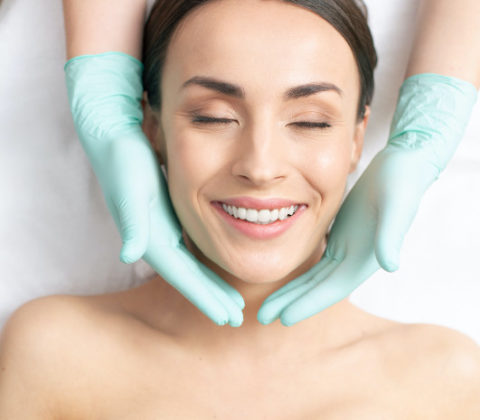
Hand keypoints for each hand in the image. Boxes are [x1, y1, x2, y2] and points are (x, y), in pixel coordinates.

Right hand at [65, 52, 243, 325]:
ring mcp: (159, 229)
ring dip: (209, 285)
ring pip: (190, 266)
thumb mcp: (130, 185)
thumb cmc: (124, 158)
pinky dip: (203, 264)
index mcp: (149, 236)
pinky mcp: (164, 218)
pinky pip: (188, 249)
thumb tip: (128, 254)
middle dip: (211, 298)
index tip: (228, 316)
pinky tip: (215, 268)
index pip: (183, 275)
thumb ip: (131, 220)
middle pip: (189, 277)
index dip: (204, 297)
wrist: (113, 136)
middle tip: (236, 318)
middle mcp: (154, 238)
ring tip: (231, 301)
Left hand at [257, 73, 476, 325]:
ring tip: (269, 304)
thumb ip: (392, 235)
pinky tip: (286, 276)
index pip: (330, 289)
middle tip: (263, 317)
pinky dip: (301, 272)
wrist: (404, 166)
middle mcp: (354, 260)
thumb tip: (390, 264)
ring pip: (314, 277)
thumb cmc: (402, 183)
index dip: (306, 304)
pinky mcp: (340, 235)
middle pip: (317, 289)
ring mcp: (346, 249)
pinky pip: (316, 261)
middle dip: (291, 303)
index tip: (281, 318)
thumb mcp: (396, 206)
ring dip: (293, 291)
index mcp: (364, 259)